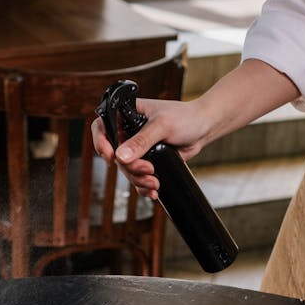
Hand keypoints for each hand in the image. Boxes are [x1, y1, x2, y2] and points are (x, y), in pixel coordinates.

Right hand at [91, 97, 212, 199]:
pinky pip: (138, 178)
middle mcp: (129, 132)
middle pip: (116, 156)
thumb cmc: (185, 117)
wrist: (203, 128)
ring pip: (127, 170)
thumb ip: (141, 141)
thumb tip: (121, 156)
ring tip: (154, 182)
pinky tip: (153, 190)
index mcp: (126, 115)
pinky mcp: (147, 161)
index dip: (101, 143)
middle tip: (148, 169)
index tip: (111, 157)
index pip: (102, 127)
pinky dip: (144, 187)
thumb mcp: (162, 126)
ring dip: (139, 180)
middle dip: (131, 168)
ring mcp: (137, 149)